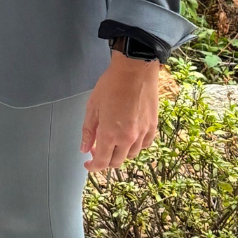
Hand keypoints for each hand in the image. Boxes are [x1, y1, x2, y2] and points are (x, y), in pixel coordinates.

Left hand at [81, 53, 159, 170]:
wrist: (135, 71)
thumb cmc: (111, 85)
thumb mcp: (92, 107)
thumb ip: (88, 130)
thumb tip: (84, 148)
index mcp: (109, 134)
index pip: (101, 162)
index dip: (92, 167)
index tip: (87, 164)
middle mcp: (127, 138)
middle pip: (116, 162)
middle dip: (104, 160)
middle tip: (96, 148)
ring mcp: (142, 134)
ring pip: (130, 155)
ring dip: (119, 153)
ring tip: (113, 140)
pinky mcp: (152, 127)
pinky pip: (144, 145)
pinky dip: (135, 146)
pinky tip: (129, 137)